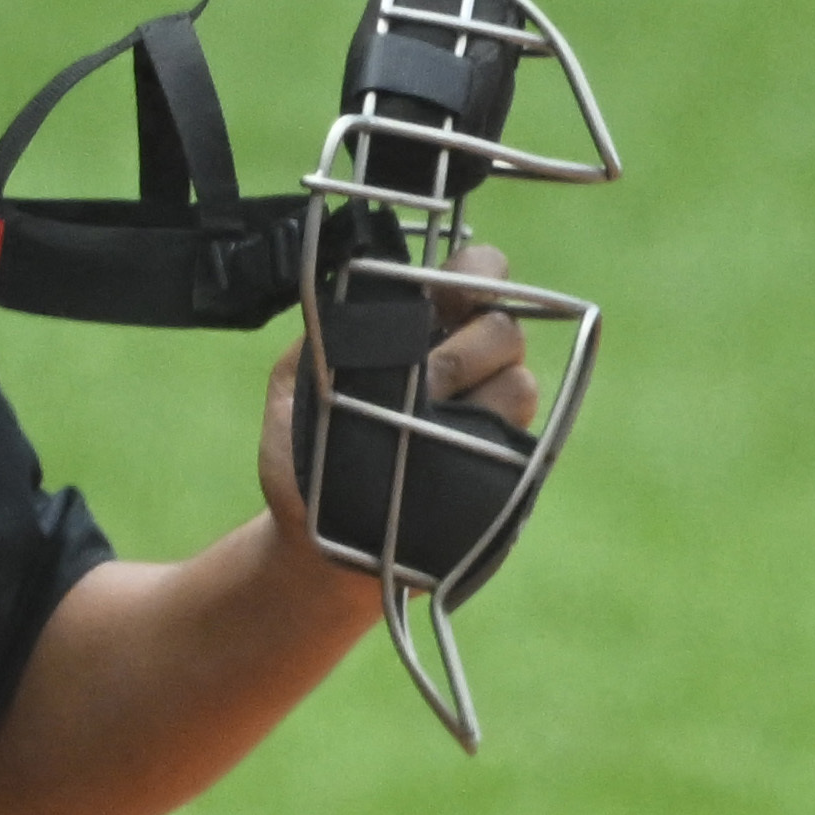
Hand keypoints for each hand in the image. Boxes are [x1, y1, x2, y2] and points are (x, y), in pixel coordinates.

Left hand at [253, 290, 543, 544]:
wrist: (318, 541)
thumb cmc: (304, 456)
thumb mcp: (293, 386)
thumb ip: (321, 337)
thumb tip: (360, 309)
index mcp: (422, 329)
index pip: (478, 273)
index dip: (477, 276)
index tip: (449, 300)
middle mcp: (466, 366)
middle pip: (506, 329)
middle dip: (467, 350)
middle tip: (427, 383)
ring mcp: (488, 418)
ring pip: (521, 385)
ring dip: (478, 402)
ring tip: (426, 430)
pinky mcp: (502, 468)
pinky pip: (521, 446)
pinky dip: (487, 448)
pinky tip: (447, 462)